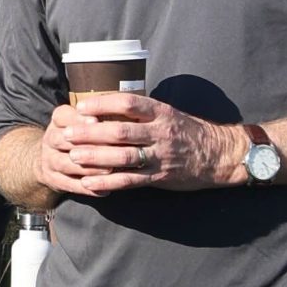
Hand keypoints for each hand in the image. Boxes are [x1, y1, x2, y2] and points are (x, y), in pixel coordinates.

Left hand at [38, 93, 243, 197]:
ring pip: (123, 157)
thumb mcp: (168, 113)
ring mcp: (160, 156)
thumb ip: (142, 112)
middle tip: (67, 134)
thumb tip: (106, 106)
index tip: (80, 106)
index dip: (102, 104)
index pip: (128, 103)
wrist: (219, 155)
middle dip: (91, 133)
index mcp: (161, 112)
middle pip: (120, 131)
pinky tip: (89, 182)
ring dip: (95, 157)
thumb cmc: (187, 131)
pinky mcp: (160, 177)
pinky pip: (130, 180)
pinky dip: (108, 182)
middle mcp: (160, 133)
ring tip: (73, 157)